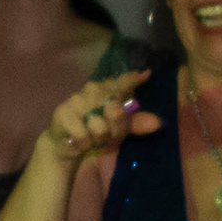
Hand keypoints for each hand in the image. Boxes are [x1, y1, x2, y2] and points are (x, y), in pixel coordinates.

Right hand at [37, 68, 157, 165]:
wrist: (67, 145)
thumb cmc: (95, 131)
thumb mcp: (118, 129)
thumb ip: (136, 123)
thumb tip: (158, 123)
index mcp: (107, 90)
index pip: (122, 82)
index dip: (132, 80)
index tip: (146, 75)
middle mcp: (91, 90)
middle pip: (116, 110)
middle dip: (117, 130)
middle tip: (110, 136)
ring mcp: (76, 101)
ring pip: (100, 126)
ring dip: (99, 140)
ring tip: (92, 139)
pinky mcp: (63, 114)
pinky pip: (84, 135)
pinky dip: (85, 144)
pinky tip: (79, 141)